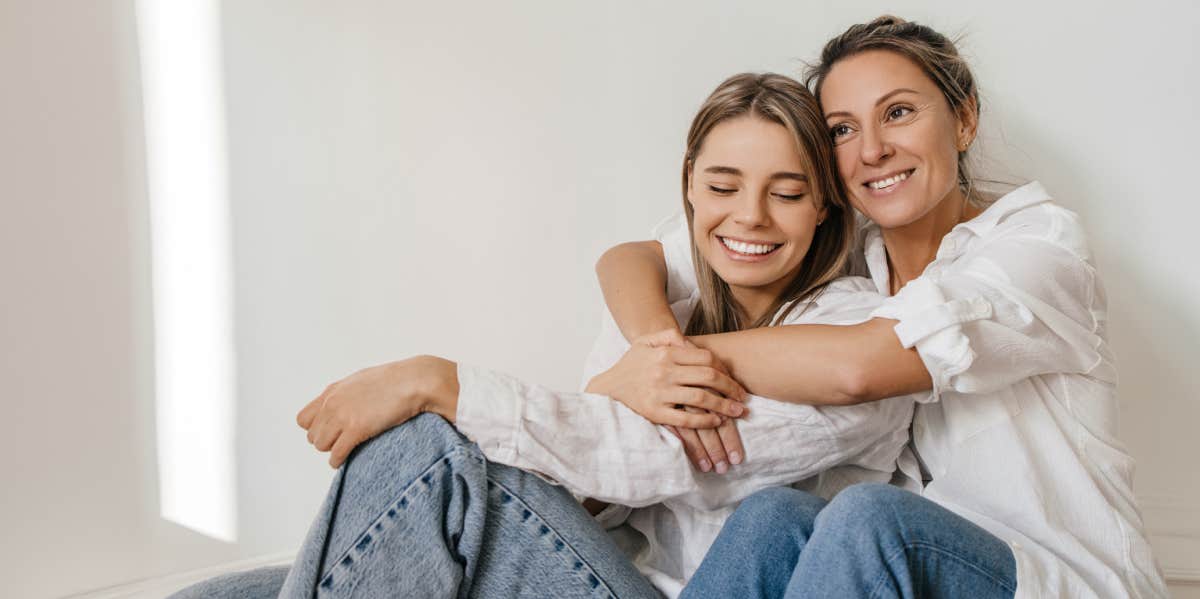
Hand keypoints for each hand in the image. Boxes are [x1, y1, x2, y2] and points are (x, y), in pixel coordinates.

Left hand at [296, 355, 458, 467]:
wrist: (414, 381)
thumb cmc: (395, 381)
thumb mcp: (361, 381)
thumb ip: (345, 394)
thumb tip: (341, 407)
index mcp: (332, 391)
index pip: (303, 420)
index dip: (317, 428)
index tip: (333, 432)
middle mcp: (332, 403)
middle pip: (312, 435)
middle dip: (326, 441)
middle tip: (344, 441)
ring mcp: (343, 416)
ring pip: (321, 446)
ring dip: (333, 450)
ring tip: (347, 450)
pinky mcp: (356, 429)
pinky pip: (335, 455)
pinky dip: (339, 461)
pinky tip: (347, 459)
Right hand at [630, 330, 746, 472]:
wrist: (607, 389)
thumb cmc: (631, 365)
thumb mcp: (645, 343)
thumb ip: (668, 336)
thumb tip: (691, 341)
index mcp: (665, 354)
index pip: (706, 358)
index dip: (725, 369)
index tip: (733, 378)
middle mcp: (664, 372)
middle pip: (708, 377)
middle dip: (731, 387)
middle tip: (743, 396)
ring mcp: (659, 394)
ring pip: (701, 399)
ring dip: (724, 406)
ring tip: (738, 412)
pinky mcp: (655, 413)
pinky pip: (686, 419)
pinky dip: (705, 421)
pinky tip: (716, 421)